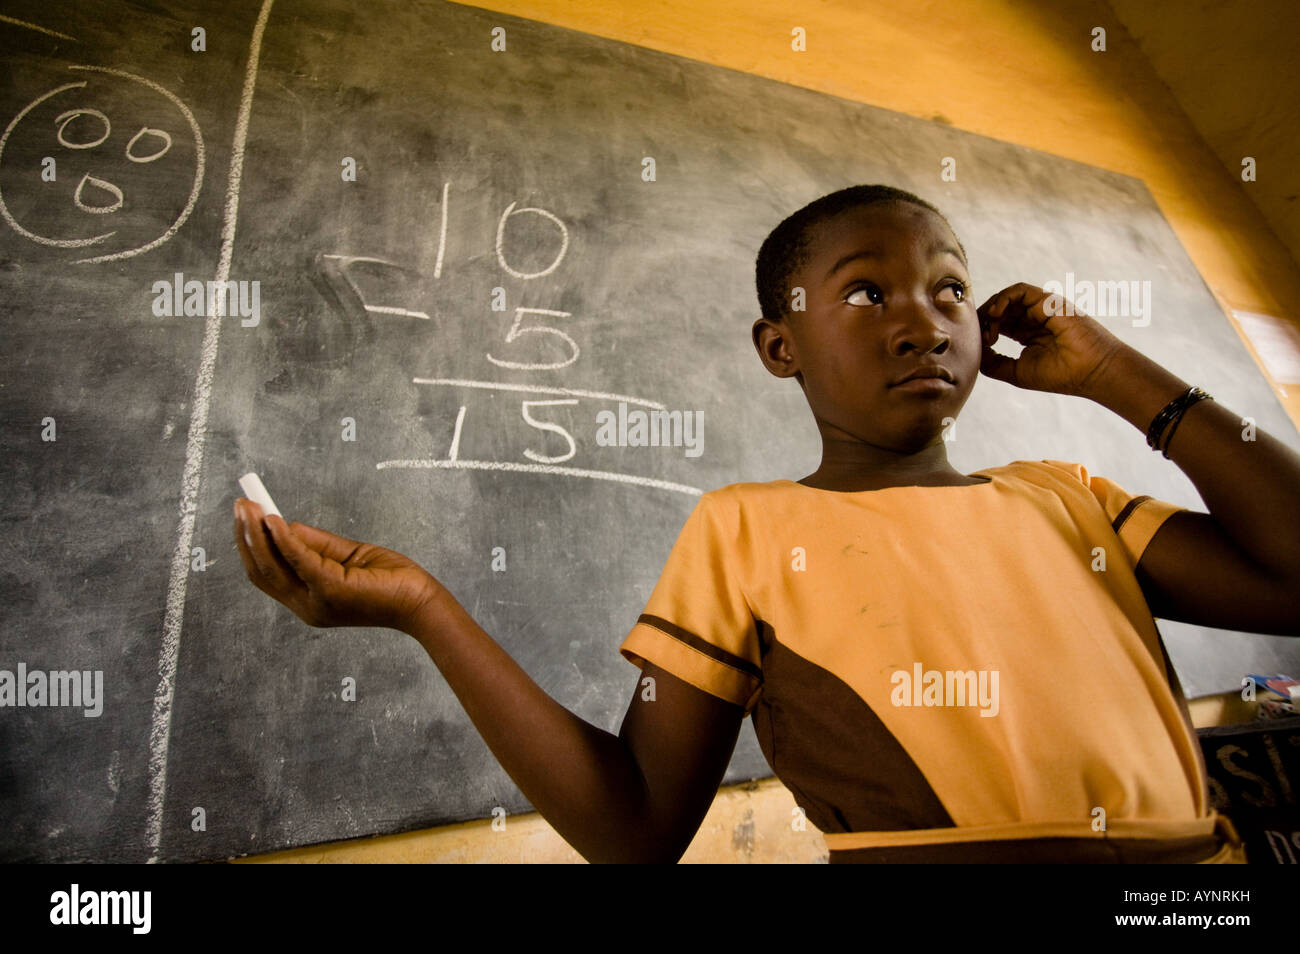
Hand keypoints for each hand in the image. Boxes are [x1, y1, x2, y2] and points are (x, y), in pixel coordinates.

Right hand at [233, 499, 443, 632]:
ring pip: (272, 566)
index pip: (267, 576)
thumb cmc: (389, 581)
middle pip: (262, 571)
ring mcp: (315, 601)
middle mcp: (305, 607)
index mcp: (307, 602)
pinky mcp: (330, 588)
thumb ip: (313, 545)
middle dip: (246, 537)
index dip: (250, 547)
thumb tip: (282, 525)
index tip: (243, 519)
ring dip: (256, 533)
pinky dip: (282, 537)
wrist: (419, 602)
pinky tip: (273, 518)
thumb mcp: (345, 558)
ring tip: (248, 507)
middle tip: (239, 506)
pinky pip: (298, 558)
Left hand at [977, 282, 1127, 396]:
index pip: (995, 323)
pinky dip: (1002, 299)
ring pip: (1005, 298)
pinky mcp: (1048, 301)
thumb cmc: (1059, 375)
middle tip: (982, 339)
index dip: (981, 331)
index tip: (979, 348)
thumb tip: (973, 351)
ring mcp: (1040, 308)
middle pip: (997, 309)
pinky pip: (1018, 290)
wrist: (1092, 371)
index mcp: (1025, 334)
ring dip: (990, 311)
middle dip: (982, 321)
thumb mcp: (1016, 372)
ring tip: (990, 331)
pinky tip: (996, 315)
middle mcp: (1032, 318)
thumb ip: (992, 363)